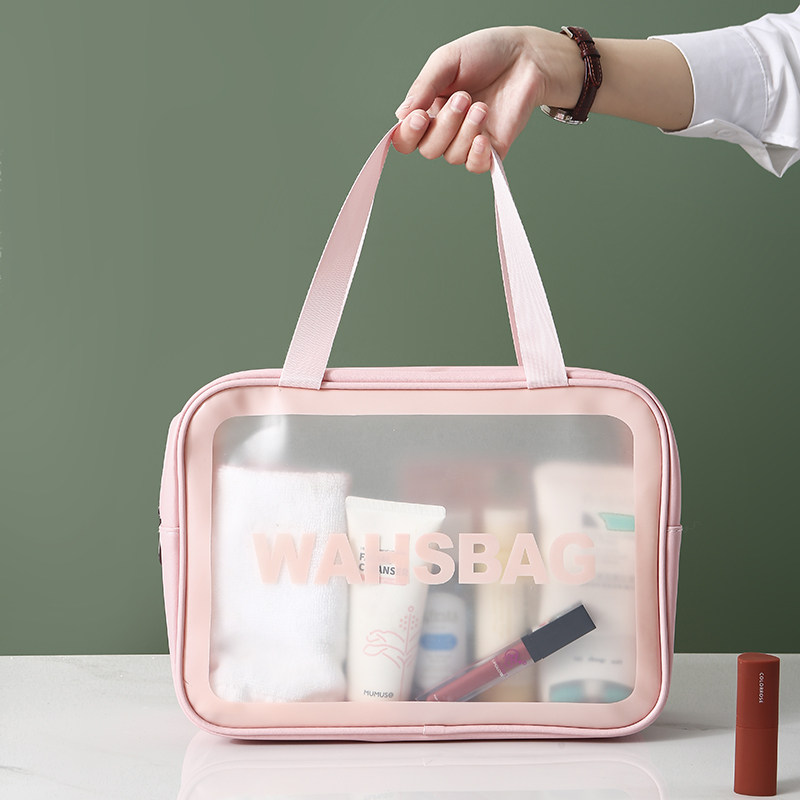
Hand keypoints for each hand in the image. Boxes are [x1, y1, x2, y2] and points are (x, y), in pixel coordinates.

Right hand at [392, 26, 583, 172]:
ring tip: (481, 106)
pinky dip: (476, 155)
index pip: (406, 137)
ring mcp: (469, 140)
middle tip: (464, 97)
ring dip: (465, 131)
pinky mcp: (493, 148)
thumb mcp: (447, 60)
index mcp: (430, 108)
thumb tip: (400, 115)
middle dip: (445, 125)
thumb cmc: (487, 53)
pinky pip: (475, 167)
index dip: (408, 134)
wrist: (527, 56)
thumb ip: (423, 87)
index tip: (421, 116)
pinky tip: (483, 137)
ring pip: (452, 156)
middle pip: (429, 150)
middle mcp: (447, 129)